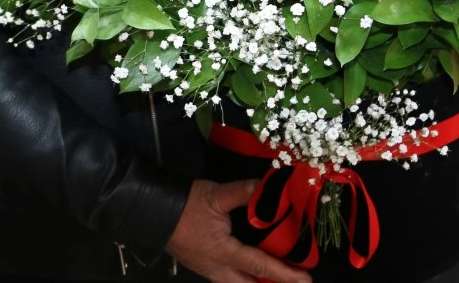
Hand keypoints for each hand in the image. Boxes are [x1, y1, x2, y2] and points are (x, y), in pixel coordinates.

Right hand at [167, 179, 310, 282]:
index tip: (305, 279)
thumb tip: (267, 185)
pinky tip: (251, 275)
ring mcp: (209, 271)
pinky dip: (244, 280)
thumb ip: (242, 192)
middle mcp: (217, 269)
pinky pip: (228, 281)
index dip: (285, 274)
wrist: (152, 212)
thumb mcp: (215, 194)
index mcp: (223, 252)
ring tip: (274, 280)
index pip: (259, 266)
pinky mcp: (203, 267)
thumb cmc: (185, 204)